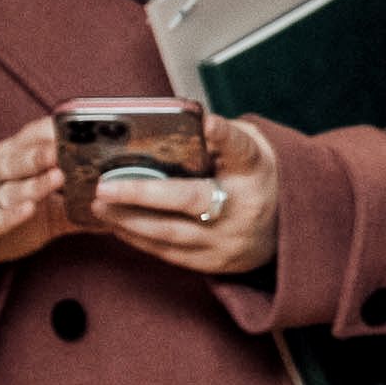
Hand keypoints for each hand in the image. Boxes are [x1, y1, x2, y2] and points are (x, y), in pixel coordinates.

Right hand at [0, 123, 72, 291]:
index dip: (52, 130)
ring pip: (7, 188)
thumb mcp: (41, 210)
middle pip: (17, 158)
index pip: (30, 138)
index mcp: (9, 162)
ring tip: (58, 176)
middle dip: (42, 152)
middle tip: (67, 145)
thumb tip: (120, 202)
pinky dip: (8, 217)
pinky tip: (26, 210)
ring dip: (33, 183)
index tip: (80, 122)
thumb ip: (75, 203)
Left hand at [82, 118, 281, 278]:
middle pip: (191, 198)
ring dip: (128, 220)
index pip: (241, 149)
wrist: (286, 229)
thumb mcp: (251, 149)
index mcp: (254, 169)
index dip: (223, 136)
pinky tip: (117, 225)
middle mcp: (244, 206)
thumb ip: (218, 138)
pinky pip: (168, 252)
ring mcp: (228, 239)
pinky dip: (138, 238)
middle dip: (143, 193)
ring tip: (99, 206)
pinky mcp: (213, 262)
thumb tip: (174, 128)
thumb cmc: (253, 178)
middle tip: (104, 187)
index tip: (207, 122)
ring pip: (170, 232)